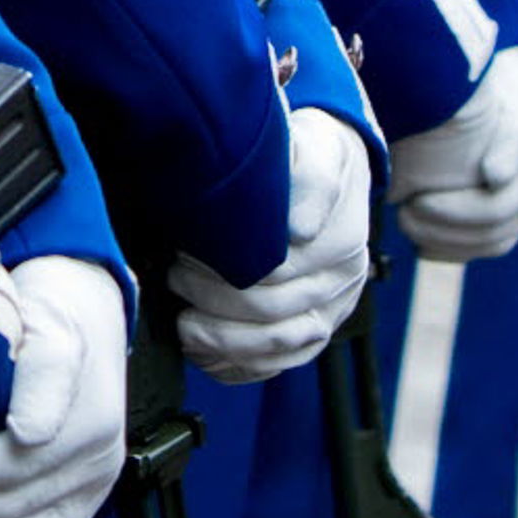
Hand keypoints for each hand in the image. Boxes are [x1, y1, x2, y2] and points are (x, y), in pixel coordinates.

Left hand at [169, 108, 371, 381]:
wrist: (331, 171)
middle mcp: (341, 284)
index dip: (223, 270)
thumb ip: (312, 179)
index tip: (185, 254)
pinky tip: (203, 355)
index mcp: (342, 243)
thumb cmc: (310, 158)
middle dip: (213, 301)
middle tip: (174, 278)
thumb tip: (299, 229)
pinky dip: (237, 366)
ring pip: (276, 347)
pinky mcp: (313, 333)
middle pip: (271, 311)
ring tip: (184, 327)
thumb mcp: (317, 151)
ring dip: (223, 342)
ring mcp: (330, 312)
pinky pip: (277, 365)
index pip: (277, 273)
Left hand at [382, 43, 517, 260]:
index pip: (496, 210)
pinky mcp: (500, 212)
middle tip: (402, 215)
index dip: (454, 213)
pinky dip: (449, 248)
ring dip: (443, 242)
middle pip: (491, 234)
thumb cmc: (514, 90)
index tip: (415, 200)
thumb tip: (495, 177)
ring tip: (405, 224)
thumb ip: (515, 138)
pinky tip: (420, 241)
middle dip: (443, 230)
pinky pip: (479, 245)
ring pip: (485, 245)